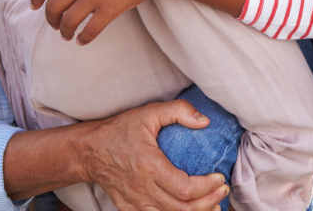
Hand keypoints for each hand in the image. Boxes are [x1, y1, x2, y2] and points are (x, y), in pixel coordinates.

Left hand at [31, 0, 160, 43]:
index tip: (34, 6)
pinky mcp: (108, 9)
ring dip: (65, 31)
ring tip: (67, 35)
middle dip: (51, 19)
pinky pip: (90, 30)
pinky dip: (83, 38)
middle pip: (54, 6)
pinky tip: (83, 40)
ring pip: (68, 21)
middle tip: (55, 25)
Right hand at [84, 99, 229, 210]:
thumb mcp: (149, 113)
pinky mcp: (131, 209)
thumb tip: (205, 121)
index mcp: (150, 167)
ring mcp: (136, 203)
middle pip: (182, 208)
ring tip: (214, 205)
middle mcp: (143, 189)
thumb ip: (178, 111)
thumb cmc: (119, 131)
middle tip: (223, 191)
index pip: (185, 188)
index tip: (220, 178)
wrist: (89, 152)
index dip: (207, 187)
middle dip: (208, 202)